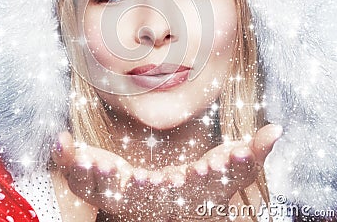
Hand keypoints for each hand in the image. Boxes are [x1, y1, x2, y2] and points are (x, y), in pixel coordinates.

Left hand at [52, 124, 281, 220]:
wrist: (164, 206)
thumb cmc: (196, 188)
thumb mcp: (227, 172)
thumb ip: (251, 154)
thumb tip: (276, 130)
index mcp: (184, 192)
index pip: (195, 189)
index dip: (197, 184)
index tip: (193, 177)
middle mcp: (151, 198)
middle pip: (143, 197)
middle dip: (136, 188)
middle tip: (128, 177)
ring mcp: (121, 193)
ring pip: (103, 189)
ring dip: (91, 174)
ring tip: (81, 158)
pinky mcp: (100, 183)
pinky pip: (80, 174)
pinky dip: (68, 159)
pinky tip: (59, 142)